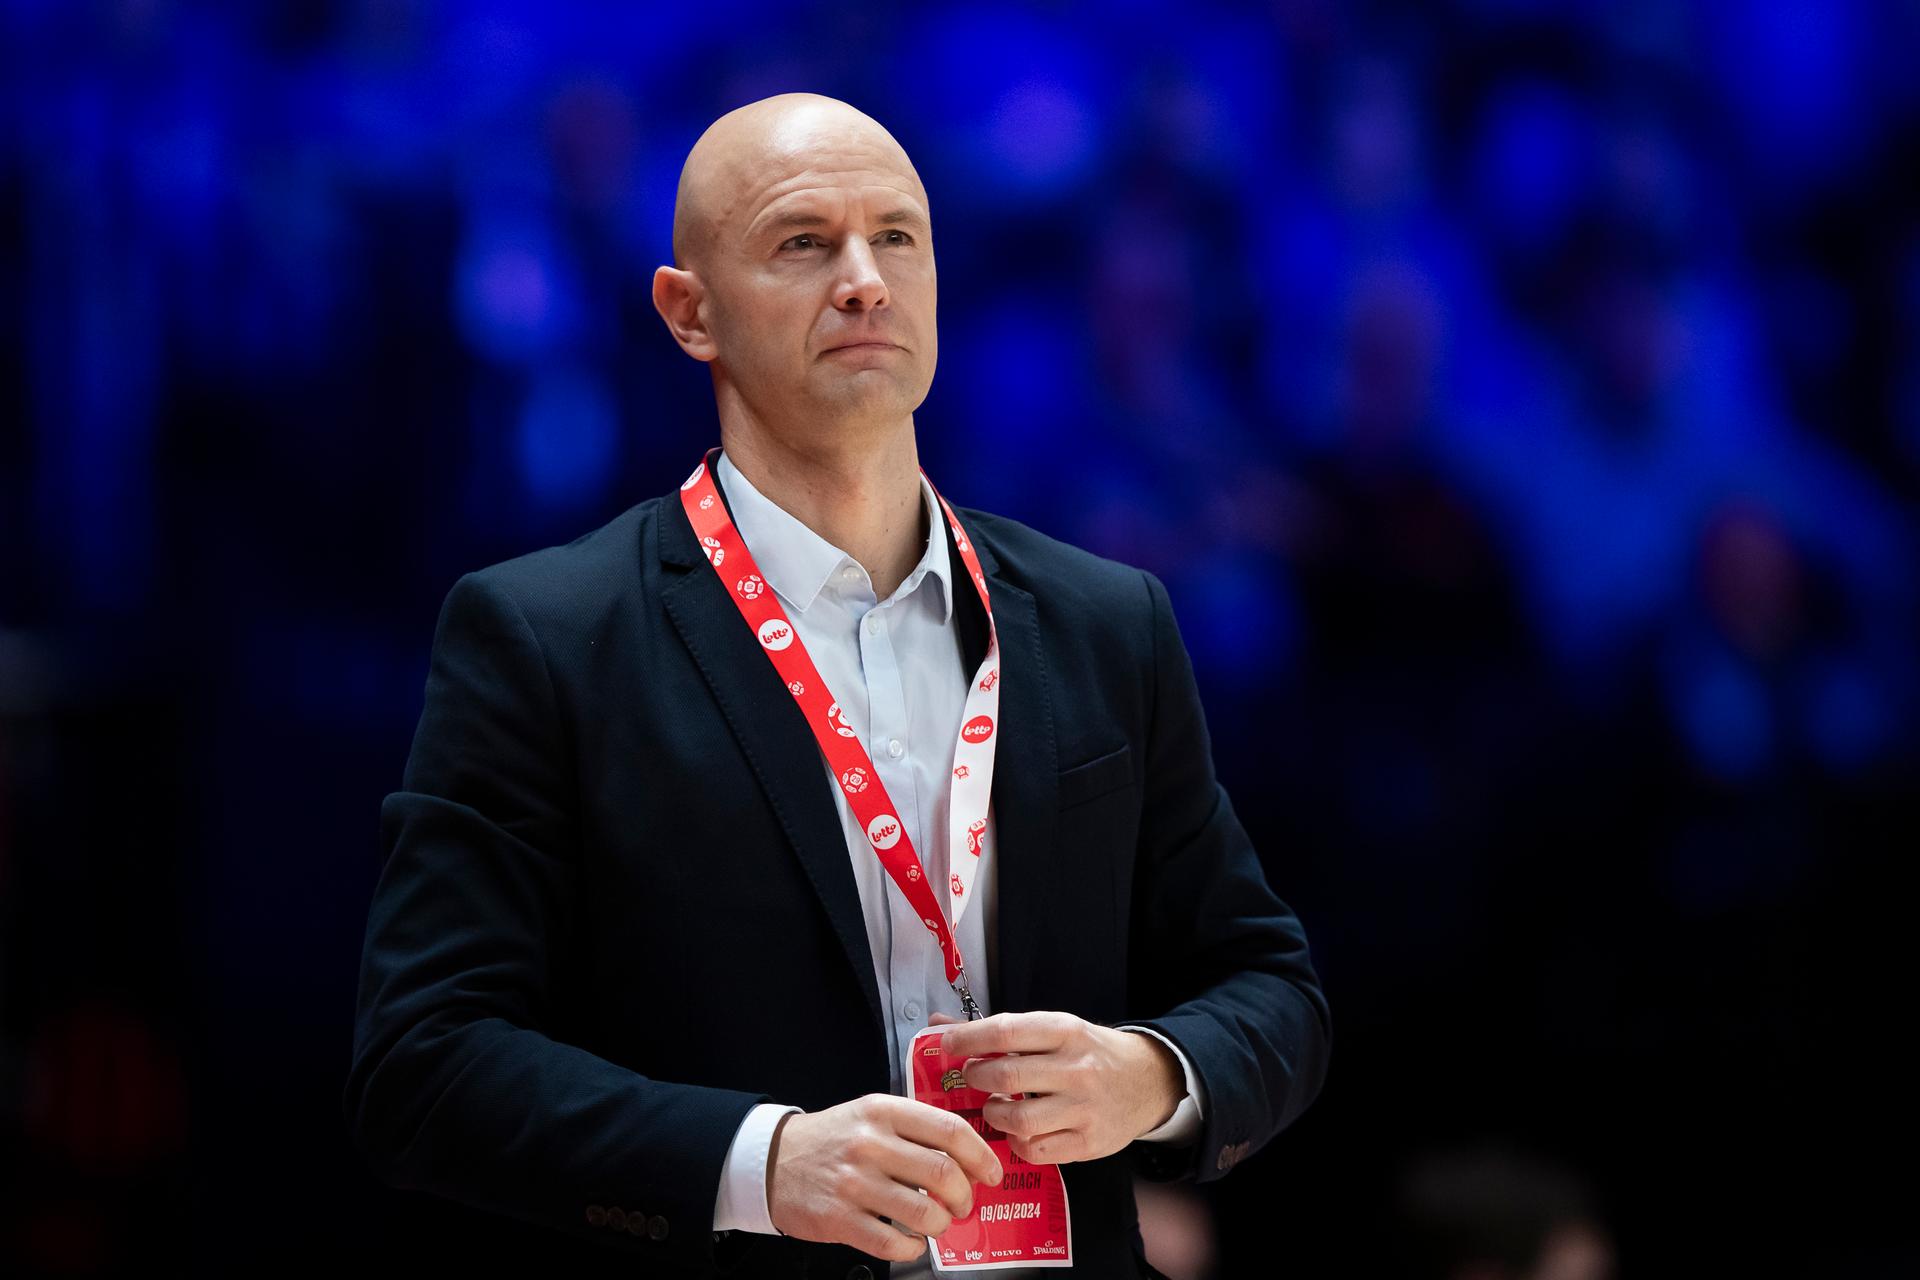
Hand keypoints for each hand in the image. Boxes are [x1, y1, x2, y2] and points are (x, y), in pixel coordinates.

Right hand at [766, 1093, 1004, 1262]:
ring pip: (924, 1212)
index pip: (949, 1130)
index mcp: (883, 1112)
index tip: (991, 1172)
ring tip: (937, 1222)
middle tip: (963, 1202)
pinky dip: (912, 1248)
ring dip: (941, 1223)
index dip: (980, 1155)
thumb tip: (968, 1156)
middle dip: (965, 1195)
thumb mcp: (871, 1114)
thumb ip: (914, 1128)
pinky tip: (910, 1240)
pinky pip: (893, 1244)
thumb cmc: (833, 1138)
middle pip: (943, 1173)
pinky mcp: (840, 1220)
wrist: (773, 1161)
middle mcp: (870, 1144)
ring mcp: (854, 1184)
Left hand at [930, 1009, 1183, 1165]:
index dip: (968, 1038)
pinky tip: (1018, 1131)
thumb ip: (998, 1030)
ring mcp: (1084, 1108)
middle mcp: (1077, 1068)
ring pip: (1018, 1119)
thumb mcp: (1054, 1029)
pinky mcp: (1088, 1143)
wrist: (1147, 1080)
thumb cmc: (1089, 1052)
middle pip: (1006, 1076)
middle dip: (976, 1077)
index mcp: (1066, 1031)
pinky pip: (1036, 1151)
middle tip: (972, 1077)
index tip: (947, 1044)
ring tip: (994, 1106)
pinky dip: (1017, 1143)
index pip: (1006, 1032)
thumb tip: (938, 1025)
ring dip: (993, 1114)